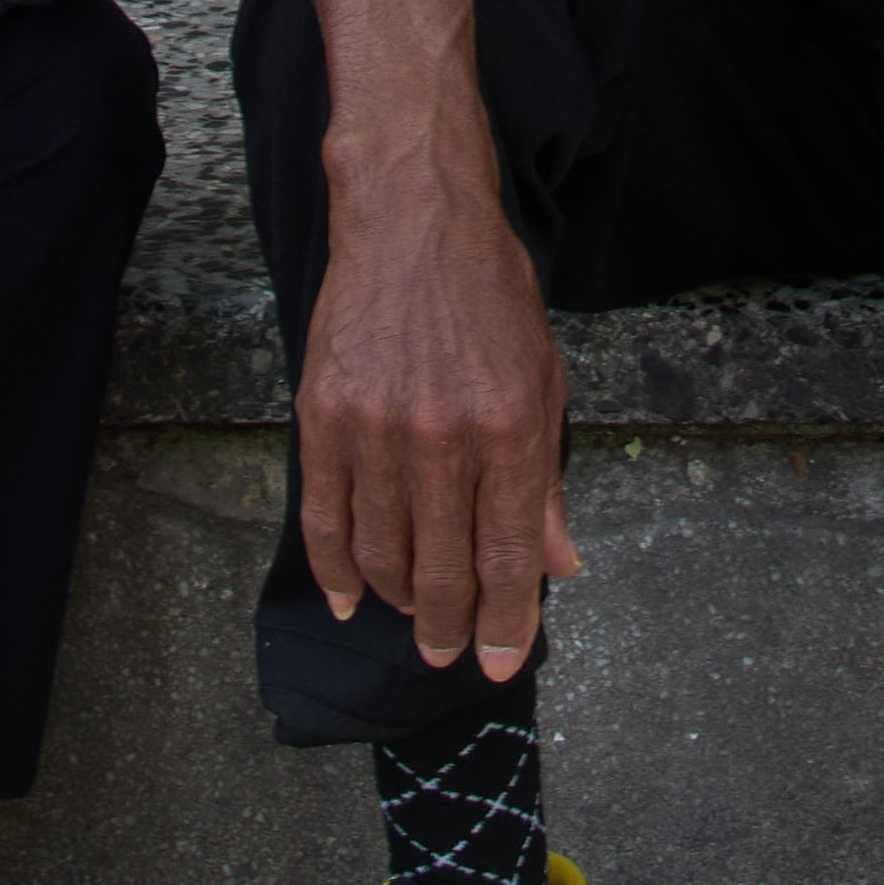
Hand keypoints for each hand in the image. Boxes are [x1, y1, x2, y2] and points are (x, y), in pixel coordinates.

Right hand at [294, 135, 582, 682]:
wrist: (412, 221)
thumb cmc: (488, 296)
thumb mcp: (543, 380)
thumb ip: (544, 482)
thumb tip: (559, 564)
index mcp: (510, 429)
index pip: (509, 557)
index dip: (507, 624)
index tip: (501, 663)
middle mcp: (444, 437)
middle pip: (442, 570)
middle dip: (450, 627)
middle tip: (449, 651)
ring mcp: (377, 429)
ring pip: (382, 556)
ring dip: (397, 601)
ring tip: (411, 614)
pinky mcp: (324, 417)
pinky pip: (324, 519)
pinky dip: (335, 570)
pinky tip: (348, 598)